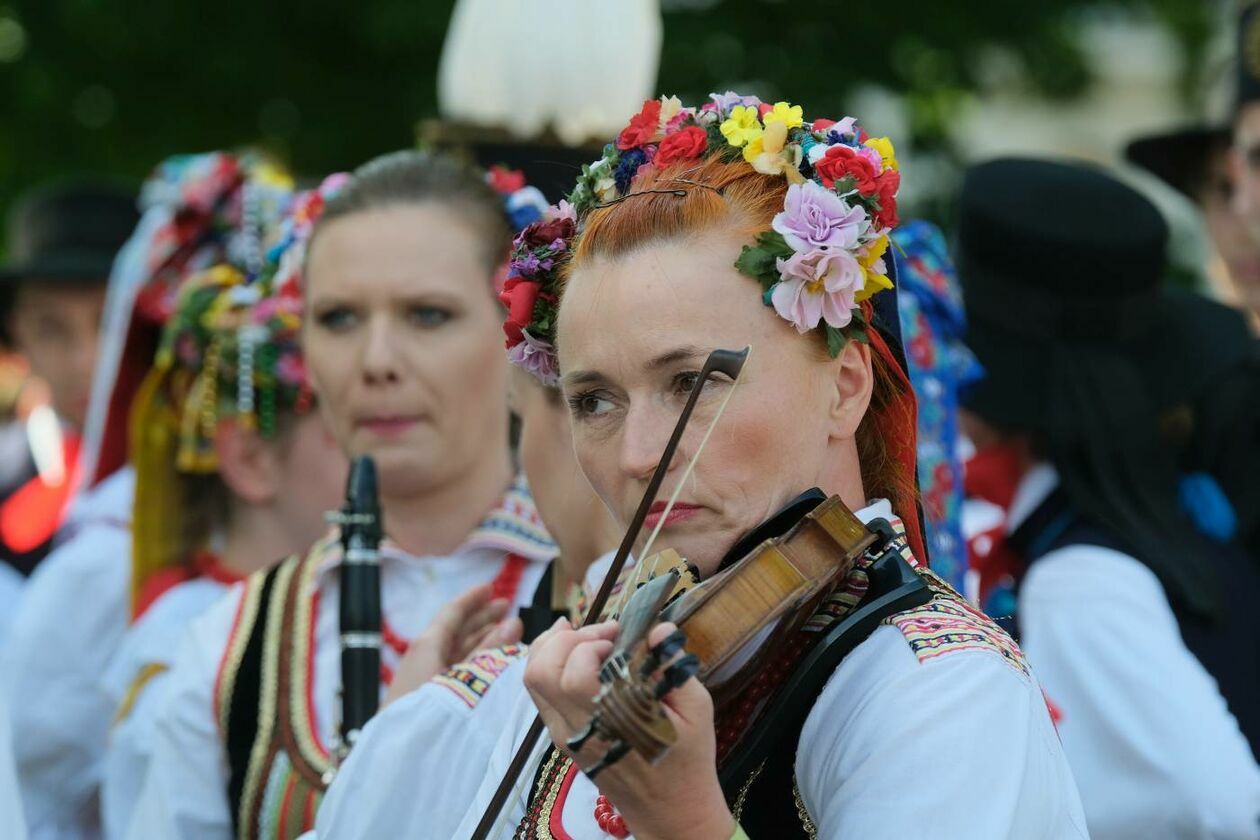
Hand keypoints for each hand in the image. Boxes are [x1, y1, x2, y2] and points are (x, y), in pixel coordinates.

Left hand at [383, 582, 522, 705]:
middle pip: (455, 630)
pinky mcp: (428, 699)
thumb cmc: (436, 713)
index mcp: (426, 645)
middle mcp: (423, 658)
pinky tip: (493, 664)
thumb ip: (490, 651)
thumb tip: (513, 623)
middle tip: (507, 608)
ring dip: (482, 640)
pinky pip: (454, 670)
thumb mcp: (468, 677)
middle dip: (482, 619)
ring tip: (508, 634)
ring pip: (456, 651)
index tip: (492, 588)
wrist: (402, 760)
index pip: (452, 613)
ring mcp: (424, 679)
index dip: (473, 599)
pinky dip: (475, 661)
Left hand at [523, 621, 734, 839]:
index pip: (575, 671)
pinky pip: (541, 694)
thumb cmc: (686, 759)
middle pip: (541, 671)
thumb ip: (672, 668)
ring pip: (533, 680)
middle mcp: (578, 728)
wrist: (670, 810)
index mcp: (611, 722)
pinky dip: (550, 665)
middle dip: (567, 638)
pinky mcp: (563, 737)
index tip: (620, 633)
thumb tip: (658, 629)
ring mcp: (565, 734)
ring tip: (581, 633)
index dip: (592, 641)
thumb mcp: (696, 710)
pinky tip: (575, 654)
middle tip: (602, 632)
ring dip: (553, 647)